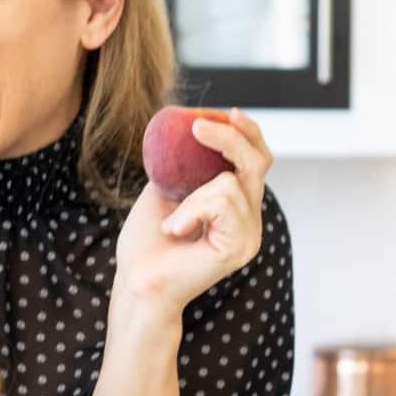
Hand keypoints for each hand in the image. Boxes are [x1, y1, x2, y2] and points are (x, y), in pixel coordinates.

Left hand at [113, 108, 271, 319]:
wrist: (136, 281)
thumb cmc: (148, 242)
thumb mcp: (167, 188)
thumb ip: (186, 163)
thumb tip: (189, 125)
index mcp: (238, 205)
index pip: (258, 159)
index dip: (247, 132)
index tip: (227, 113)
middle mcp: (250, 219)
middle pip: (258, 160)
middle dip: (230, 136)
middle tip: (197, 126)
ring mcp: (249, 235)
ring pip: (233, 181)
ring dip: (193, 193)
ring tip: (173, 220)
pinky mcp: (240, 247)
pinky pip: (222, 200)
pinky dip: (191, 208)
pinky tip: (175, 229)